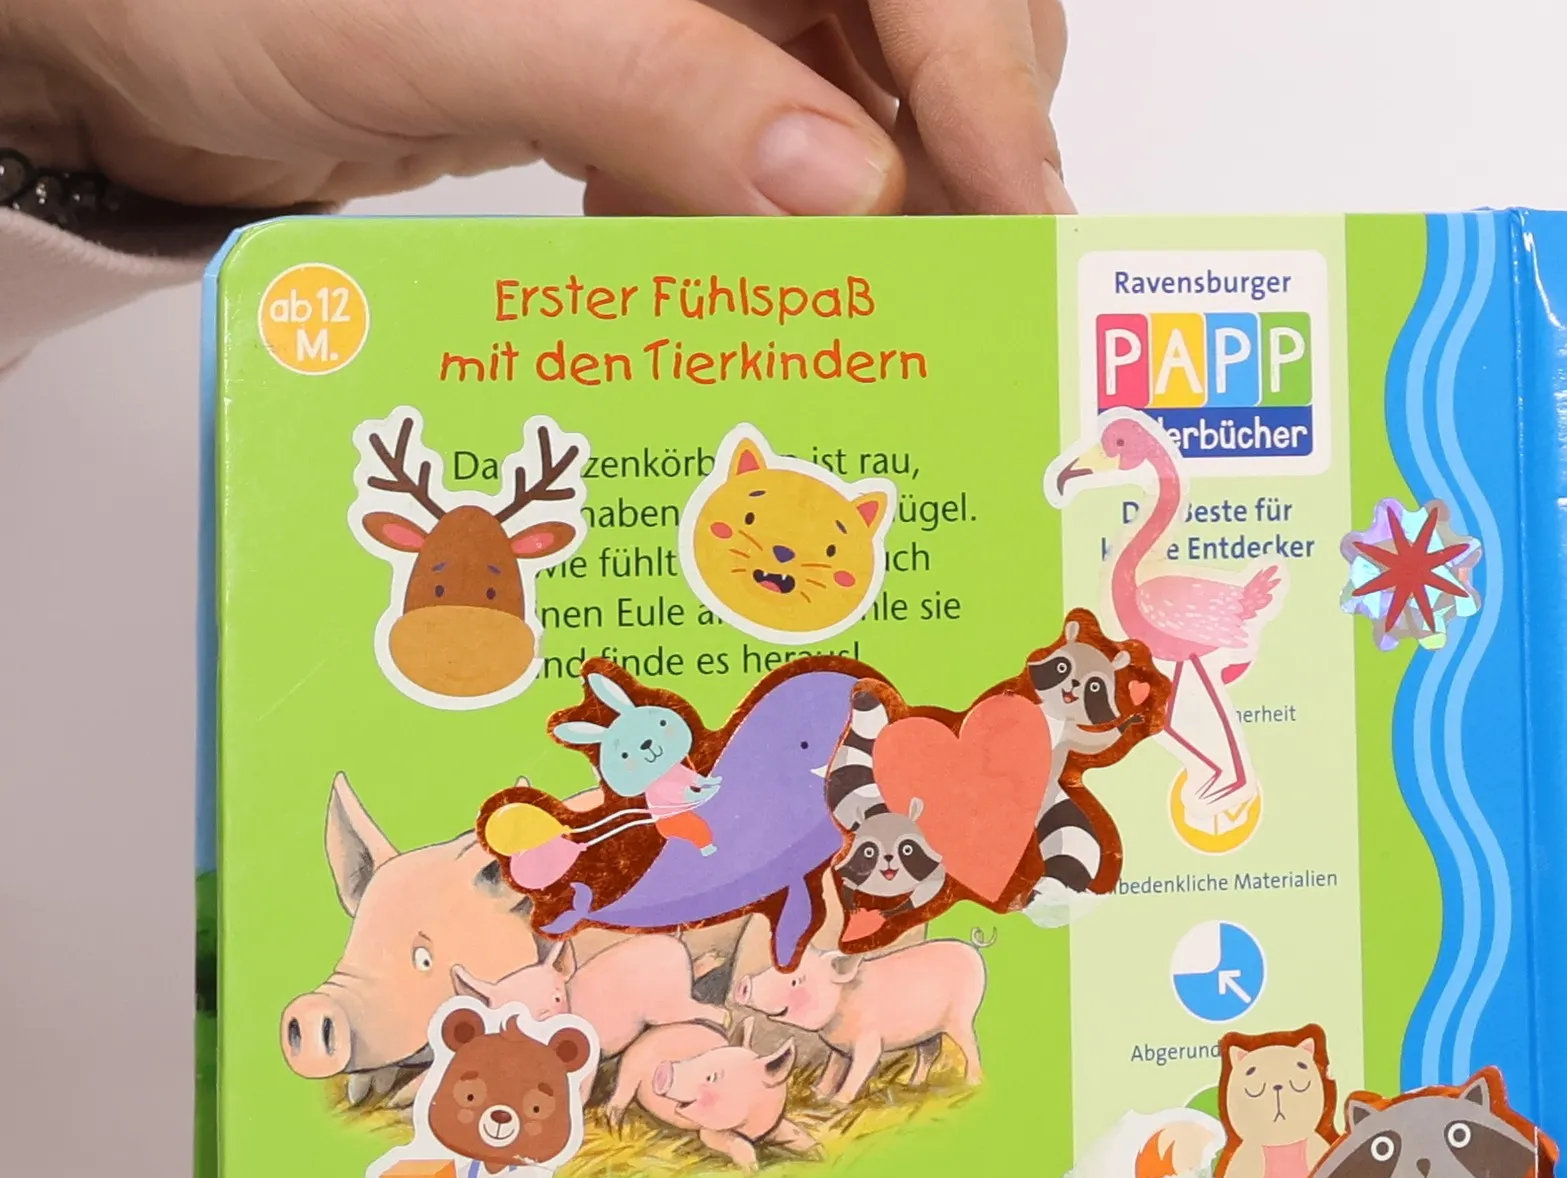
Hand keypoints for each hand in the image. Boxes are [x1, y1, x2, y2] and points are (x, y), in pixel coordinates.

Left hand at [0, 0, 1067, 213]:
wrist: (105, 22)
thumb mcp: (444, 19)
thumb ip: (654, 83)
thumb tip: (846, 190)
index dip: (986, 75)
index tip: (1012, 222)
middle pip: (926, 18)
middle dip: (952, 155)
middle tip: (954, 300)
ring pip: (853, 98)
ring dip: (862, 213)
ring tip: (843, 310)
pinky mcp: (646, 64)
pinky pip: (761, 147)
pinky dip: (763, 225)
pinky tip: (710, 273)